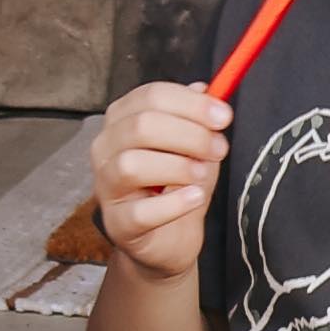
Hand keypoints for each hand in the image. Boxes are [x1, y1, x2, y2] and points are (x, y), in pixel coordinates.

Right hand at [91, 81, 229, 284]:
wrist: (168, 239)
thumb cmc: (176, 187)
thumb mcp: (193, 148)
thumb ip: (197, 120)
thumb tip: (207, 91)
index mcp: (123, 120)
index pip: (152, 96)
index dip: (191, 104)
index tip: (223, 116)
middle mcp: (106, 148)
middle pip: (141, 126)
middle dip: (189, 134)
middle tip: (219, 148)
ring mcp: (106, 186)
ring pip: (132, 164)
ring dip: (177, 166)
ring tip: (201, 174)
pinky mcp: (117, 223)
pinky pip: (141, 211)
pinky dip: (173, 203)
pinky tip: (193, 197)